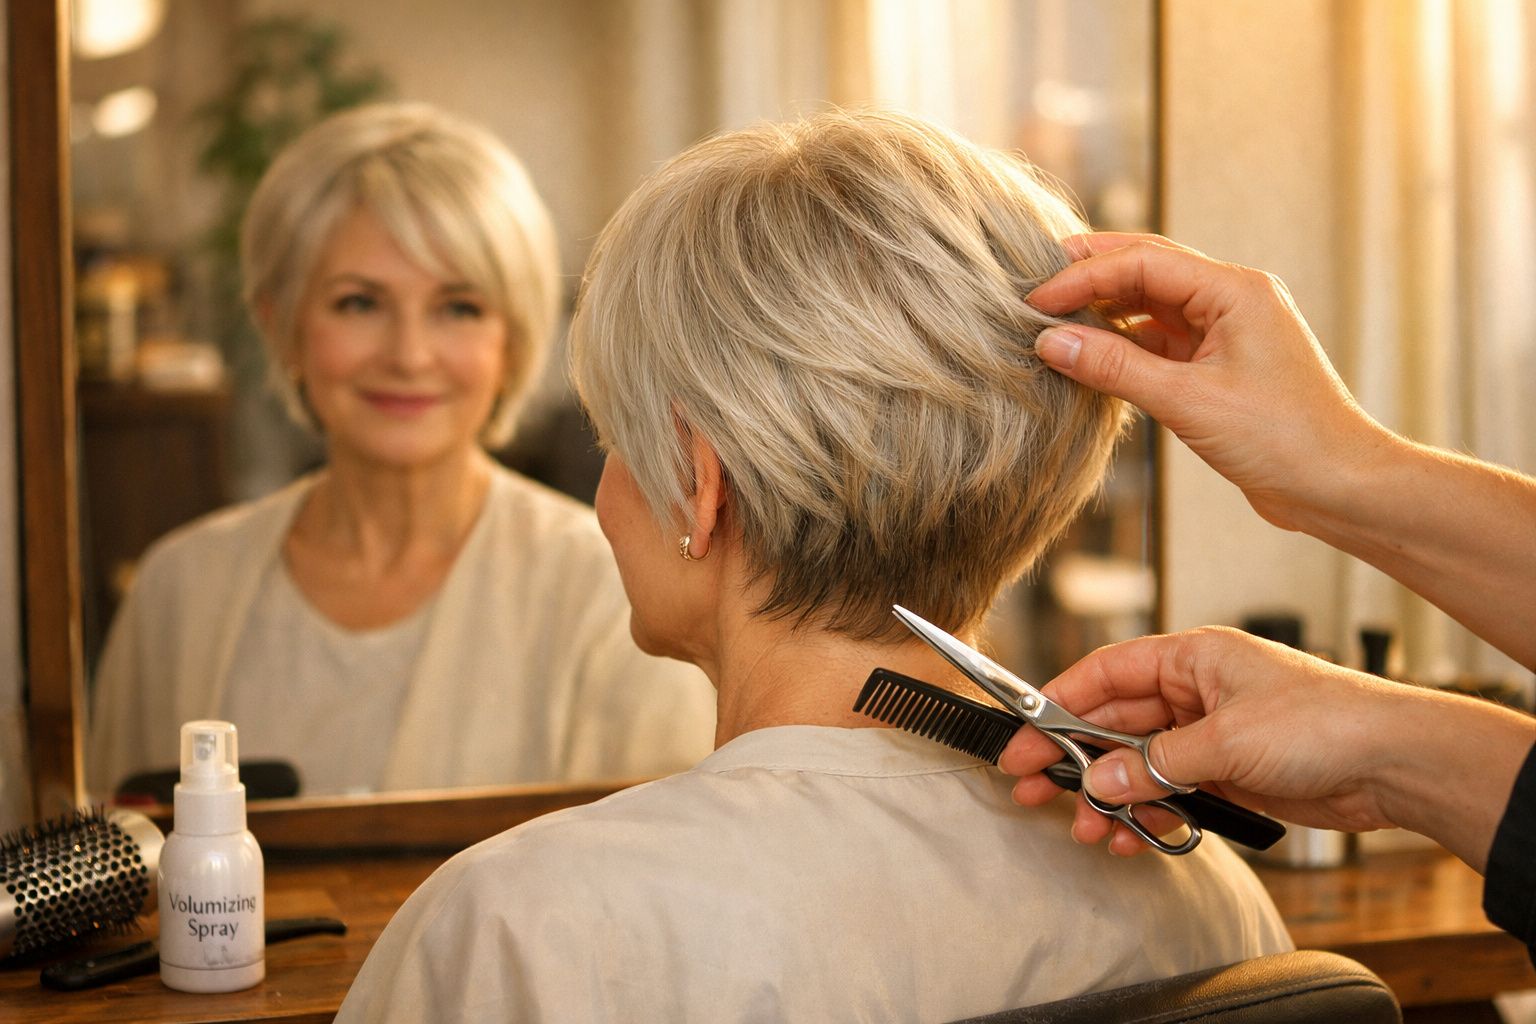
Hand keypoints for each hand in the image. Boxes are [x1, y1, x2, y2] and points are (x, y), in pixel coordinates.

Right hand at [999, 627, 1409, 856]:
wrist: (1394, 765)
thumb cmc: (1326, 721)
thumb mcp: (1227, 738)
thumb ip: (1156, 763)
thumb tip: (1101, 781)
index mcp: (1192, 657)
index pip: (1105, 673)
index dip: (1057, 704)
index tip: (1023, 737)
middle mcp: (1194, 692)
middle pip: (1113, 724)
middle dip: (1076, 761)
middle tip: (1036, 791)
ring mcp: (1208, 735)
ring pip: (1137, 765)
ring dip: (1111, 798)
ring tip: (1090, 829)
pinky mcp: (1226, 775)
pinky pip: (1168, 792)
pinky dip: (1147, 815)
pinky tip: (1132, 836)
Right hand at [1028, 234, 1388, 531]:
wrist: (1339, 487)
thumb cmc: (1282, 440)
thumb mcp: (1188, 402)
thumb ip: (1115, 367)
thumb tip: (1051, 342)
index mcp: (1235, 290)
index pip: (1143, 261)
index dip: (1084, 275)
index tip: (1036, 300)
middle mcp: (1233, 299)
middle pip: (1146, 268)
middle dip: (1089, 276)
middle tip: (1032, 288)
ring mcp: (1228, 331)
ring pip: (1151, 305)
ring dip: (1103, 311)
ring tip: (1053, 323)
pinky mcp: (1221, 365)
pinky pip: (1161, 340)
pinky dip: (1123, 344)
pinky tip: (1090, 356)